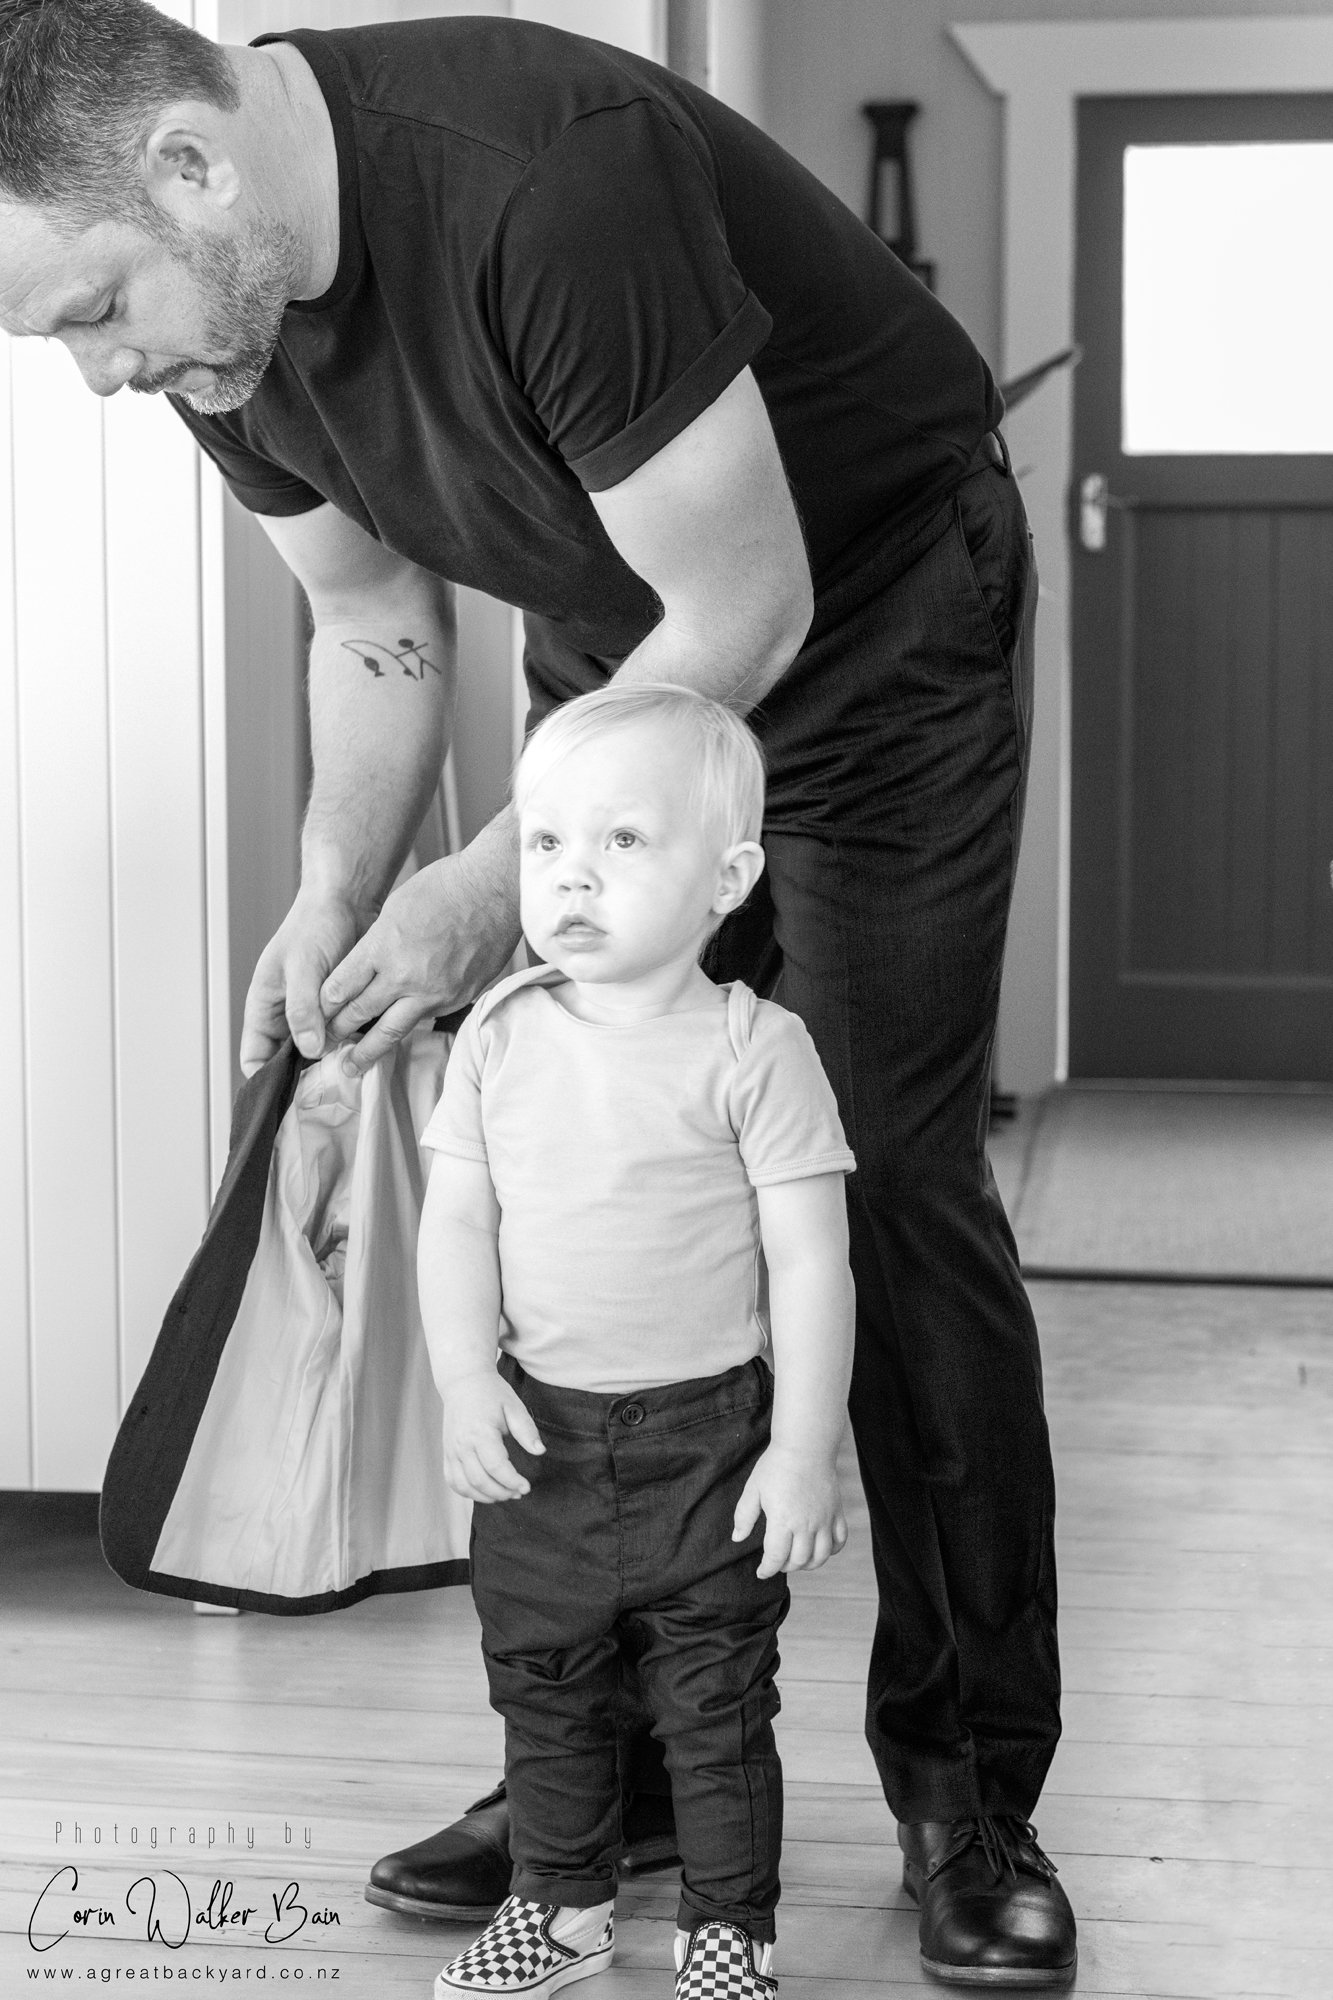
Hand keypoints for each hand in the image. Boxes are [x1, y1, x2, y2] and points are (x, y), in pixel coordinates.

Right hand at [240, 886, 367, 1075]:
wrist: (347, 902)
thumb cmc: (314, 926)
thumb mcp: (302, 968)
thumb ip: (302, 1010)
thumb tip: (310, 1050)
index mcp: (264, 1006)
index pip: (255, 1056)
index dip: (266, 1077)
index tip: (288, 1092)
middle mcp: (286, 1015)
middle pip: (287, 1061)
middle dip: (303, 1075)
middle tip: (326, 1087)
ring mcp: (313, 1013)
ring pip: (318, 1052)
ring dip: (331, 1061)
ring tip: (348, 1070)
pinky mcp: (339, 1009)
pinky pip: (342, 1037)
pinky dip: (350, 1045)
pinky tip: (365, 1051)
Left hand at [321, 851, 522, 1074]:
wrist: (496, 890)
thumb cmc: (446, 886)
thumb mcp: (395, 907)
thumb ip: (380, 942)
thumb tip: (370, 966)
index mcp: (382, 948)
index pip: (341, 987)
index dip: (327, 1003)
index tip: (320, 1012)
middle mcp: (404, 976)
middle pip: (360, 1012)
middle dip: (340, 1029)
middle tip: (326, 1044)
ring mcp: (434, 992)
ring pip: (392, 1030)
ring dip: (369, 1049)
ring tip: (353, 1065)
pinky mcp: (458, 998)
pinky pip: (427, 1018)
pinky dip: (410, 1024)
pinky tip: (401, 1031)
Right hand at [442, 1371, 545, 1502]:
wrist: (463, 1382)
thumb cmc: (491, 1393)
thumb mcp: (513, 1406)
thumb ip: (526, 1430)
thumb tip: (540, 1451)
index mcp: (480, 1432)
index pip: (496, 1466)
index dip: (512, 1481)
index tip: (526, 1487)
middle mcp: (462, 1444)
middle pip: (480, 1480)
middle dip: (502, 1492)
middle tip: (518, 1492)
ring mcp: (451, 1450)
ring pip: (465, 1485)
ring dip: (486, 1496)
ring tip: (504, 1494)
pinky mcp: (447, 1454)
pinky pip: (453, 1481)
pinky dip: (467, 1492)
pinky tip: (484, 1491)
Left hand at [731, 1444, 847, 1578]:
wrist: (805, 1445)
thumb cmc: (776, 1465)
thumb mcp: (753, 1489)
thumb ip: (744, 1516)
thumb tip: (738, 1538)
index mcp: (782, 1521)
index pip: (776, 1558)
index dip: (767, 1569)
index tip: (761, 1572)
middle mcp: (806, 1525)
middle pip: (798, 1561)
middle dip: (785, 1567)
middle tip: (777, 1562)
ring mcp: (824, 1520)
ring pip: (821, 1557)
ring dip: (808, 1564)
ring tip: (797, 1560)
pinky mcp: (836, 1512)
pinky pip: (839, 1541)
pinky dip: (831, 1551)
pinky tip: (820, 1548)